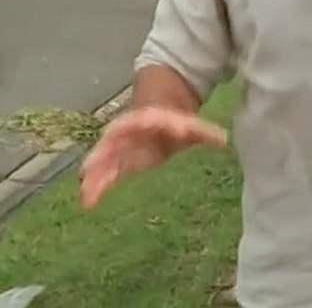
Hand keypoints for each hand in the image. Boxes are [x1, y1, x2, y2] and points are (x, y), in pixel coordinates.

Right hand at [78, 106, 227, 209]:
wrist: (155, 109)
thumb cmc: (174, 118)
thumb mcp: (190, 125)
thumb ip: (204, 133)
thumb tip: (224, 139)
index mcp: (147, 118)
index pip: (143, 122)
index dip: (141, 129)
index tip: (133, 149)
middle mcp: (128, 130)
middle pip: (113, 141)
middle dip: (104, 155)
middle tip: (94, 170)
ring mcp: (119, 144)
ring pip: (103, 159)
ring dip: (95, 176)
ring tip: (87, 195)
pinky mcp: (116, 160)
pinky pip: (102, 173)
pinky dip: (95, 186)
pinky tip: (88, 202)